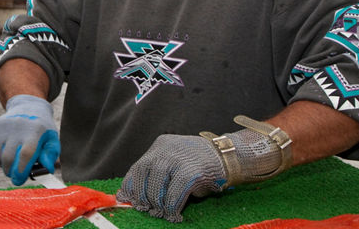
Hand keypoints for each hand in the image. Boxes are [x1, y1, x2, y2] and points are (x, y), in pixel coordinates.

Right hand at [0, 94, 59, 185]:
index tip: (19, 180)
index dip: (21, 171)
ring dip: (1, 165)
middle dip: (10, 172)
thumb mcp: (52, 140)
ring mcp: (2, 126)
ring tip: (10, 162)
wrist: (28, 108)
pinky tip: (2, 153)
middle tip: (15, 175)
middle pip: (8, 157)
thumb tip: (47, 170)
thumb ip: (50, 156)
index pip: (25, 154)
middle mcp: (17, 126)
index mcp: (35, 130)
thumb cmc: (42, 130)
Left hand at [117, 116, 291, 222]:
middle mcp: (167, 149)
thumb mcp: (176, 163)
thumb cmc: (201, 165)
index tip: (127, 199)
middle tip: (146, 210)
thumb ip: (158, 174)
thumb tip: (134, 195)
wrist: (231, 157)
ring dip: (156, 203)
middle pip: (144, 174)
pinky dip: (171, 206)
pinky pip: (174, 193)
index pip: (138, 166)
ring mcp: (179, 159)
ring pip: (157, 184)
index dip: (130, 186)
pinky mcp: (192, 172)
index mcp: (161, 145)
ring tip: (160, 213)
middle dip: (143, 195)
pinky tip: (174, 214)